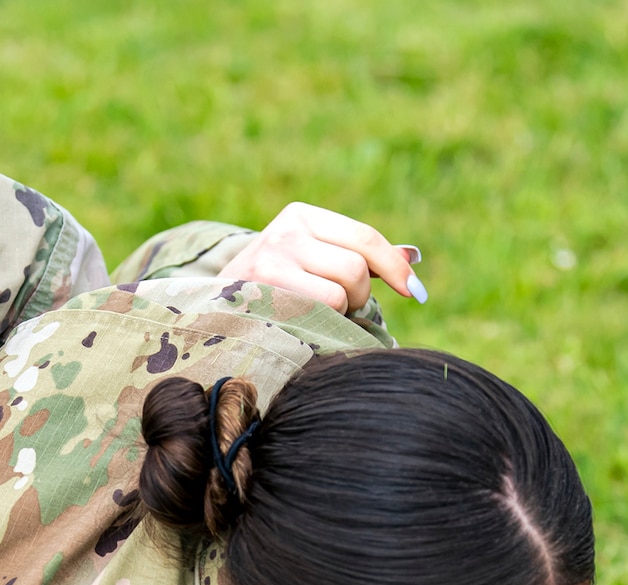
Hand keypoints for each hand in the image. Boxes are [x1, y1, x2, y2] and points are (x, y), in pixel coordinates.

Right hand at [217, 202, 425, 312]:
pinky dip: (323, 325)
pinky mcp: (262, 294)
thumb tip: (413, 256)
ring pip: (340, 294)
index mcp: (302, 216)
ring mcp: (271, 263)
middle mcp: (285, 233)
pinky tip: (304, 324)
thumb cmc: (275, 283)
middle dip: (359, 295)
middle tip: (341, 306)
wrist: (212, 304)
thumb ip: (359, 256)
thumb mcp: (314, 257)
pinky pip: (319, 315)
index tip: (415, 292)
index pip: (364, 238)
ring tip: (318, 314)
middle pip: (356, 268)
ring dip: (341, 313)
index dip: (395, 267)